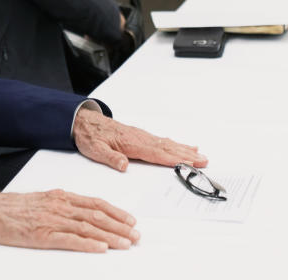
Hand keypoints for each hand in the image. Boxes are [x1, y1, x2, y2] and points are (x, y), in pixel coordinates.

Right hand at [0, 189, 139, 252]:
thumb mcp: (44, 200)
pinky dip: (88, 244)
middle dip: (119, 226)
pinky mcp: (44, 235)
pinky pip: (71, 240)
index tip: (130, 220)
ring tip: (126, 244)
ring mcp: (53, 220)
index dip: (116, 212)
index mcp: (62, 197)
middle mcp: (61, 206)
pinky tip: (101, 248)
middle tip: (135, 235)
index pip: (95, 203)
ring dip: (110, 236)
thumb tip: (83, 213)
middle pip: (97, 216)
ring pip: (88, 228)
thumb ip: (63, 205)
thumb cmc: (15, 207)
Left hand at [72, 108, 207, 171]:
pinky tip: (184, 146)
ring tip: (200, 155)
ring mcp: (141, 136)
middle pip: (167, 148)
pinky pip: (162, 141)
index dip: (174, 159)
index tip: (189, 163)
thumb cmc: (89, 136)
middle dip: (186, 155)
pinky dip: (175, 144)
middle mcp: (139, 138)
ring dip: (184, 150)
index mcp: (131, 143)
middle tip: (204, 161)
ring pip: (167, 144)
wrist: (83, 121)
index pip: (156, 153)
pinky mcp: (140, 136)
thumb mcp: (94, 149)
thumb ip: (110, 158)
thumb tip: (123, 165)